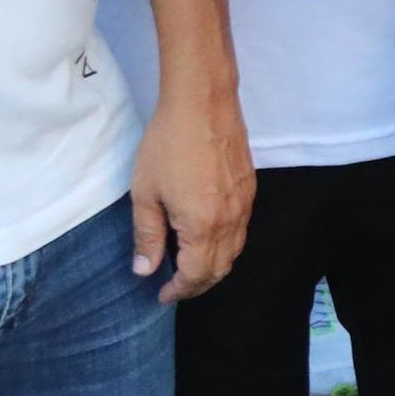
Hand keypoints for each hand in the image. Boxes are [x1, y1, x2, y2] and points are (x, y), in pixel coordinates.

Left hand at [128, 85, 252, 301]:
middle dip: (197, 283)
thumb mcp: (145, 192)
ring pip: (234, 250)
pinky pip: (241, 229)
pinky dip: (225, 244)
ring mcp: (244, 204)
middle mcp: (230, 221)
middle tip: (174, 285)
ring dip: (213, 265)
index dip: (178, 290)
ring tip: (189, 264)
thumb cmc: (168, 144)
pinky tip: (206, 234)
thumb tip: (145, 270)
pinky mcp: (249, 188)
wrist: (203, 102)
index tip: (161, 294)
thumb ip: (147, 235)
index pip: (195, 275)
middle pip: (220, 269)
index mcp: (203, 226)